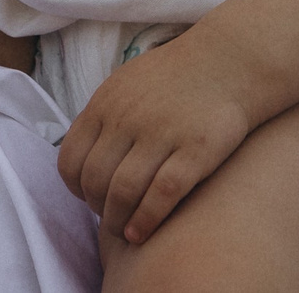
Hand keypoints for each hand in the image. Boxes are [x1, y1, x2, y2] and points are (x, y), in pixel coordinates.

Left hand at [56, 28, 260, 245]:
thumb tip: (82, 154)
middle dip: (97, 207)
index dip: (75, 187)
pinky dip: (146, 220)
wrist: (226, 63)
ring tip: (123, 232)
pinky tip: (142, 234)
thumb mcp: (124, 85)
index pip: (71, 159)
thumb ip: (102, 117)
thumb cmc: (173, 79)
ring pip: (123, 191)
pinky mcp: (194, 151)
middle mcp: (127, 120)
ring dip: (117, 221)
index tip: (88, 198)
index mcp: (105, 105)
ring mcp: (160, 135)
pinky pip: (161, 195)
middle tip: (109, 218)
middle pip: (95, 180)